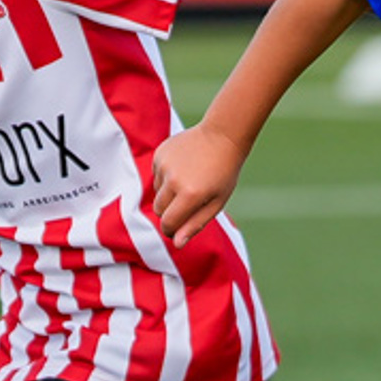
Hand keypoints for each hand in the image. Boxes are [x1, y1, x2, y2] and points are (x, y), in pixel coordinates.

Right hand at [151, 124, 247, 244]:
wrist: (222, 135)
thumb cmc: (224, 173)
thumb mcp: (216, 202)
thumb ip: (195, 224)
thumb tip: (176, 244)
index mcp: (190, 195)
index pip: (168, 224)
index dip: (172, 231)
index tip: (179, 229)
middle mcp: (174, 180)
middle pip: (159, 210)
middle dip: (170, 212)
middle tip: (189, 203)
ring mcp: (164, 165)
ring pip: (157, 193)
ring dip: (168, 193)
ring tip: (190, 181)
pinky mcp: (159, 154)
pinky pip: (156, 175)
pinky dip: (166, 176)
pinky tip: (184, 167)